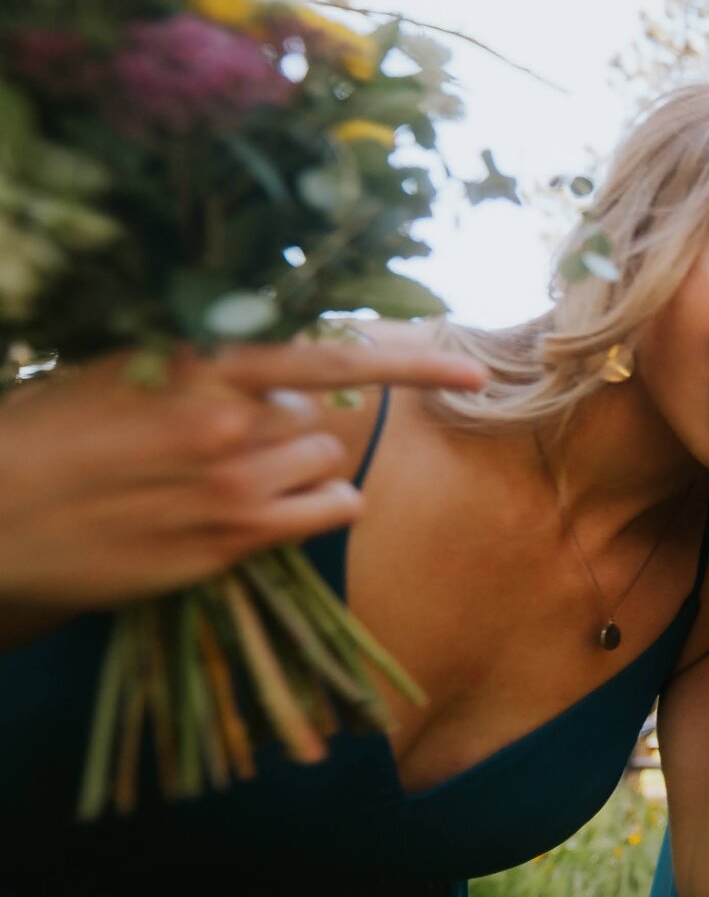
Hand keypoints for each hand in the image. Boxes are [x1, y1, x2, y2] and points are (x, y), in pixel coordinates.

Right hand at [0, 337, 485, 613]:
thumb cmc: (46, 431)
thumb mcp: (121, 367)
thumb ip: (205, 360)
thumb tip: (280, 367)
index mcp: (199, 363)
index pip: (328, 356)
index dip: (411, 366)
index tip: (474, 374)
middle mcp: (228, 419)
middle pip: (322, 417)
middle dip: (290, 427)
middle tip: (220, 443)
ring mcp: (234, 484)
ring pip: (327, 464)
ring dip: (299, 469)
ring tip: (223, 477)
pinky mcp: (231, 540)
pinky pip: (322, 513)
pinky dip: (314, 508)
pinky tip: (262, 510)